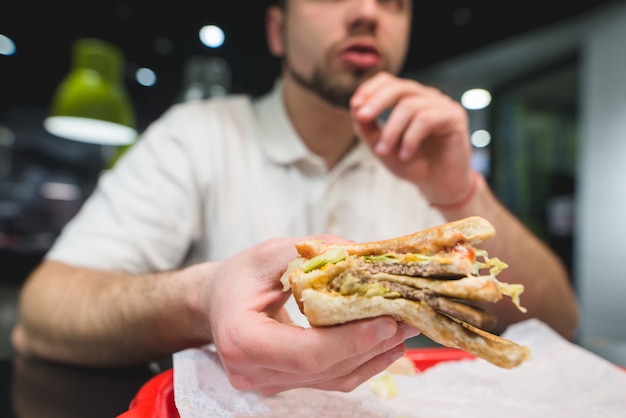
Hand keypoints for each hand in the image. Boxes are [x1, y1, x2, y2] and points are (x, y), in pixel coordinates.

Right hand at [207, 236, 419, 393]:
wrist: (217, 303)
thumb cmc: (238, 276)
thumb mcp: (269, 254)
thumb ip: (312, 254)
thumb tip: (363, 256)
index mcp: (241, 339)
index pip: (305, 352)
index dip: (349, 341)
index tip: (386, 321)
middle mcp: (253, 372)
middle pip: (324, 368)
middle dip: (371, 345)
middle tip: (407, 319)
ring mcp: (270, 384)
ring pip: (333, 378)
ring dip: (373, 355)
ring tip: (404, 328)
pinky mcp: (287, 384)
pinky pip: (331, 380)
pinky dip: (362, 363)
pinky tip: (387, 346)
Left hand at [351, 72, 473, 205]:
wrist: (438, 185)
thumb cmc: (412, 164)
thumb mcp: (381, 147)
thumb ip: (367, 128)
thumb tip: (355, 108)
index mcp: (408, 99)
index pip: (388, 81)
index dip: (370, 90)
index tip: (355, 106)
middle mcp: (425, 97)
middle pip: (398, 87)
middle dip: (377, 102)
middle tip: (362, 117)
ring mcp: (441, 105)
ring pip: (410, 106)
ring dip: (392, 130)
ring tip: (383, 151)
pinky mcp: (454, 116)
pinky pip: (426, 119)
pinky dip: (410, 138)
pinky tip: (405, 154)